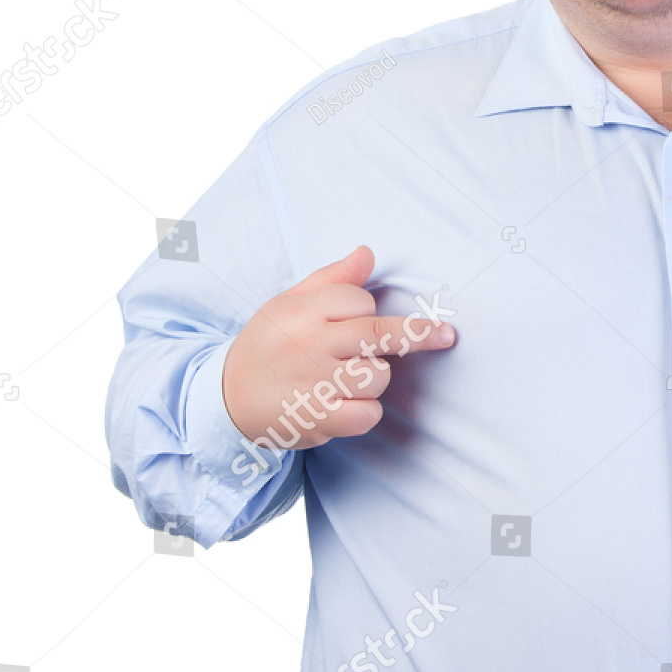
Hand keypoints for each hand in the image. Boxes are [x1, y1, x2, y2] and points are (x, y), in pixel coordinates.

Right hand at [223, 245, 455, 449]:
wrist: (224, 399)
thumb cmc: (268, 345)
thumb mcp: (290, 302)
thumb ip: (332, 278)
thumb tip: (367, 252)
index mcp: (303, 311)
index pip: (360, 300)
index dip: (368, 308)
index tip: (365, 317)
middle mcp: (310, 345)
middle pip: (380, 333)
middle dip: (419, 335)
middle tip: (447, 335)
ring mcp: (314, 384)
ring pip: (378, 376)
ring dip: (375, 379)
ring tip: (350, 379)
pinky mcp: (317, 419)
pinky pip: (367, 415)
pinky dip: (365, 413)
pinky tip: (347, 407)